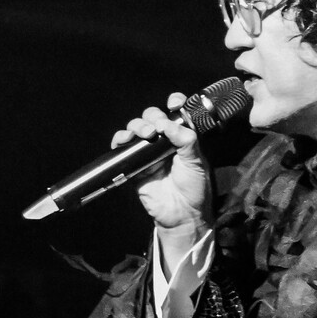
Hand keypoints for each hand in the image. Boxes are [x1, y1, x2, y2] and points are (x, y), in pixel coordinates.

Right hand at [110, 91, 212, 233]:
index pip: (174, 113)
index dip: (173, 103)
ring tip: (146, 135)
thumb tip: (168, 123)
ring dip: (137, 126)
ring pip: (136, 128)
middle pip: (151, 117)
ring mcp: (147, 152)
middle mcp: (163, 141)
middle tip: (157, 128)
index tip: (174, 103)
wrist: (182, 214)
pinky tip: (125, 140)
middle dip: (152, 117)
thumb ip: (185, 139)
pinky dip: (120, 139)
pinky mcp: (133, 165)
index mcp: (181, 137)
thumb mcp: (196, 161)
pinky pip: (121, 147)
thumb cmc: (194, 188)